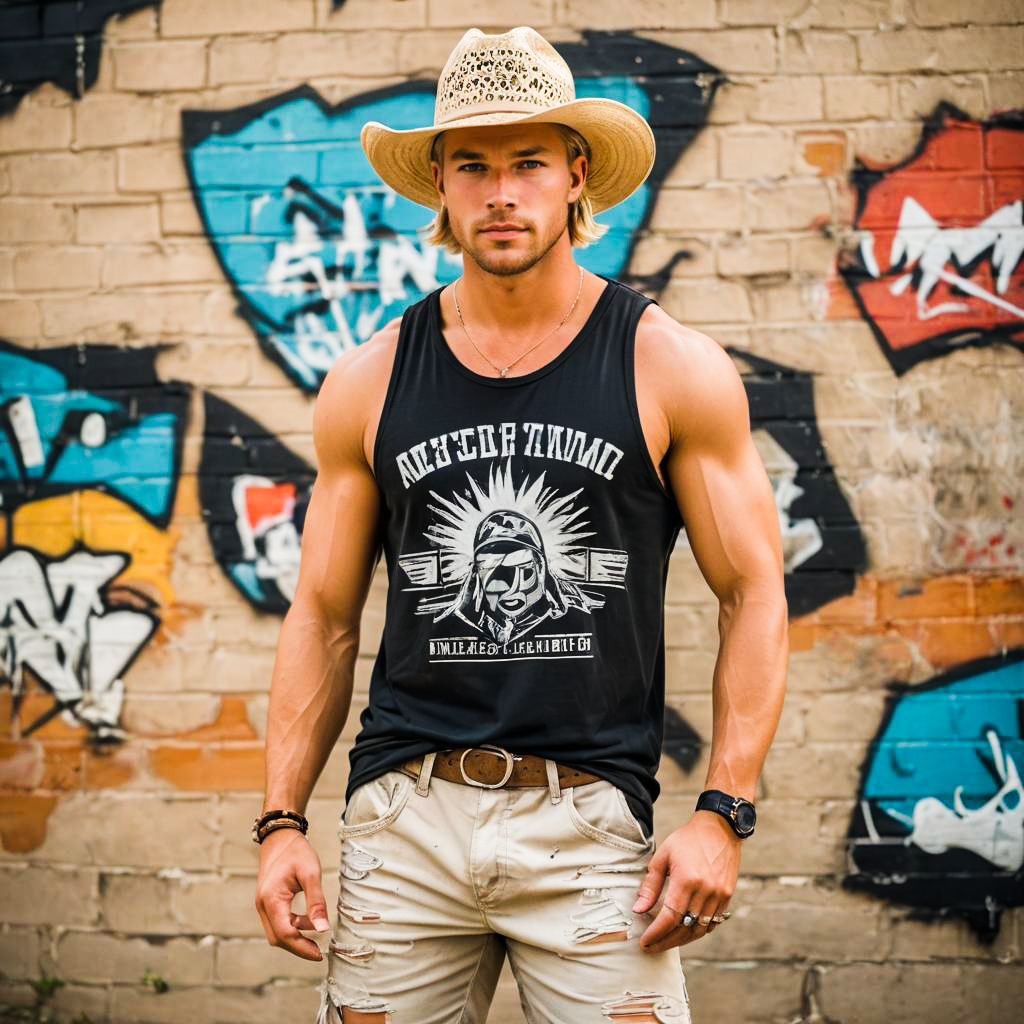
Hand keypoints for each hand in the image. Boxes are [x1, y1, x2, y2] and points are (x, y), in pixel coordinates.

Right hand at [254, 828, 330, 960]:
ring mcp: (263, 905)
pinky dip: (292, 927)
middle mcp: (262, 905)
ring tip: (317, 937)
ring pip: (277, 932)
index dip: (302, 948)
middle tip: (318, 952)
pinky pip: (278, 922)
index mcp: (271, 899)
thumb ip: (316, 902)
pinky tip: (308, 922)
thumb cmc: (296, 852)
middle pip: (278, 938)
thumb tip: (323, 930)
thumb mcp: (311, 874)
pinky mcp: (268, 903)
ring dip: (295, 938)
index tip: (319, 954)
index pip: (284, 933)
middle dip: (298, 947)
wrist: (280, 838)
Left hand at [632, 811, 741, 952]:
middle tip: (651, 948)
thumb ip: (651, 885)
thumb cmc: (687, 839)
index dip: (656, 933)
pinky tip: (686, 932)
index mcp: (687, 880)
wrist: (719, 828)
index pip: (669, 918)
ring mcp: (719, 896)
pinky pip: (713, 923)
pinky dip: (698, 931)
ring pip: (699, 930)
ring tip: (665, 942)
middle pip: (684, 928)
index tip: (644, 942)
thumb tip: (638, 910)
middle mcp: (705, 891)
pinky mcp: (727, 897)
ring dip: (682, 940)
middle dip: (665, 942)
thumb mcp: (663, 856)